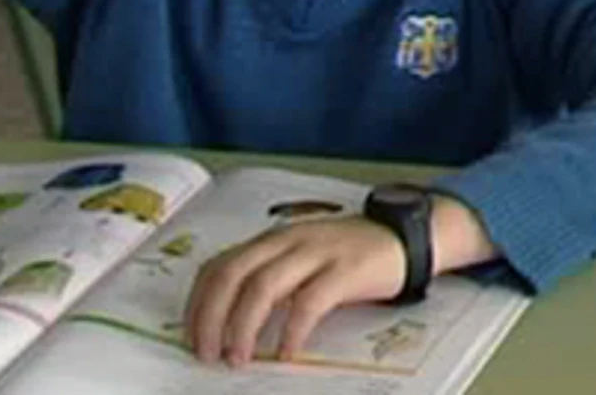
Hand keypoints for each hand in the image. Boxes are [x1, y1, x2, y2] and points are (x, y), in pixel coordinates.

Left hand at [183, 216, 405, 366]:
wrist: (404, 238)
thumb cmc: (351, 254)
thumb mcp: (303, 257)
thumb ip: (271, 275)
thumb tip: (230, 318)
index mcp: (274, 239)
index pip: (220, 265)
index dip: (198, 302)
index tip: (191, 334)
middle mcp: (289, 240)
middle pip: (233, 275)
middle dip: (211, 317)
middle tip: (206, 353)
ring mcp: (317, 252)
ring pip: (263, 287)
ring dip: (243, 327)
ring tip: (238, 357)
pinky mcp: (345, 270)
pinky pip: (309, 302)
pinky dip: (291, 330)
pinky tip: (286, 351)